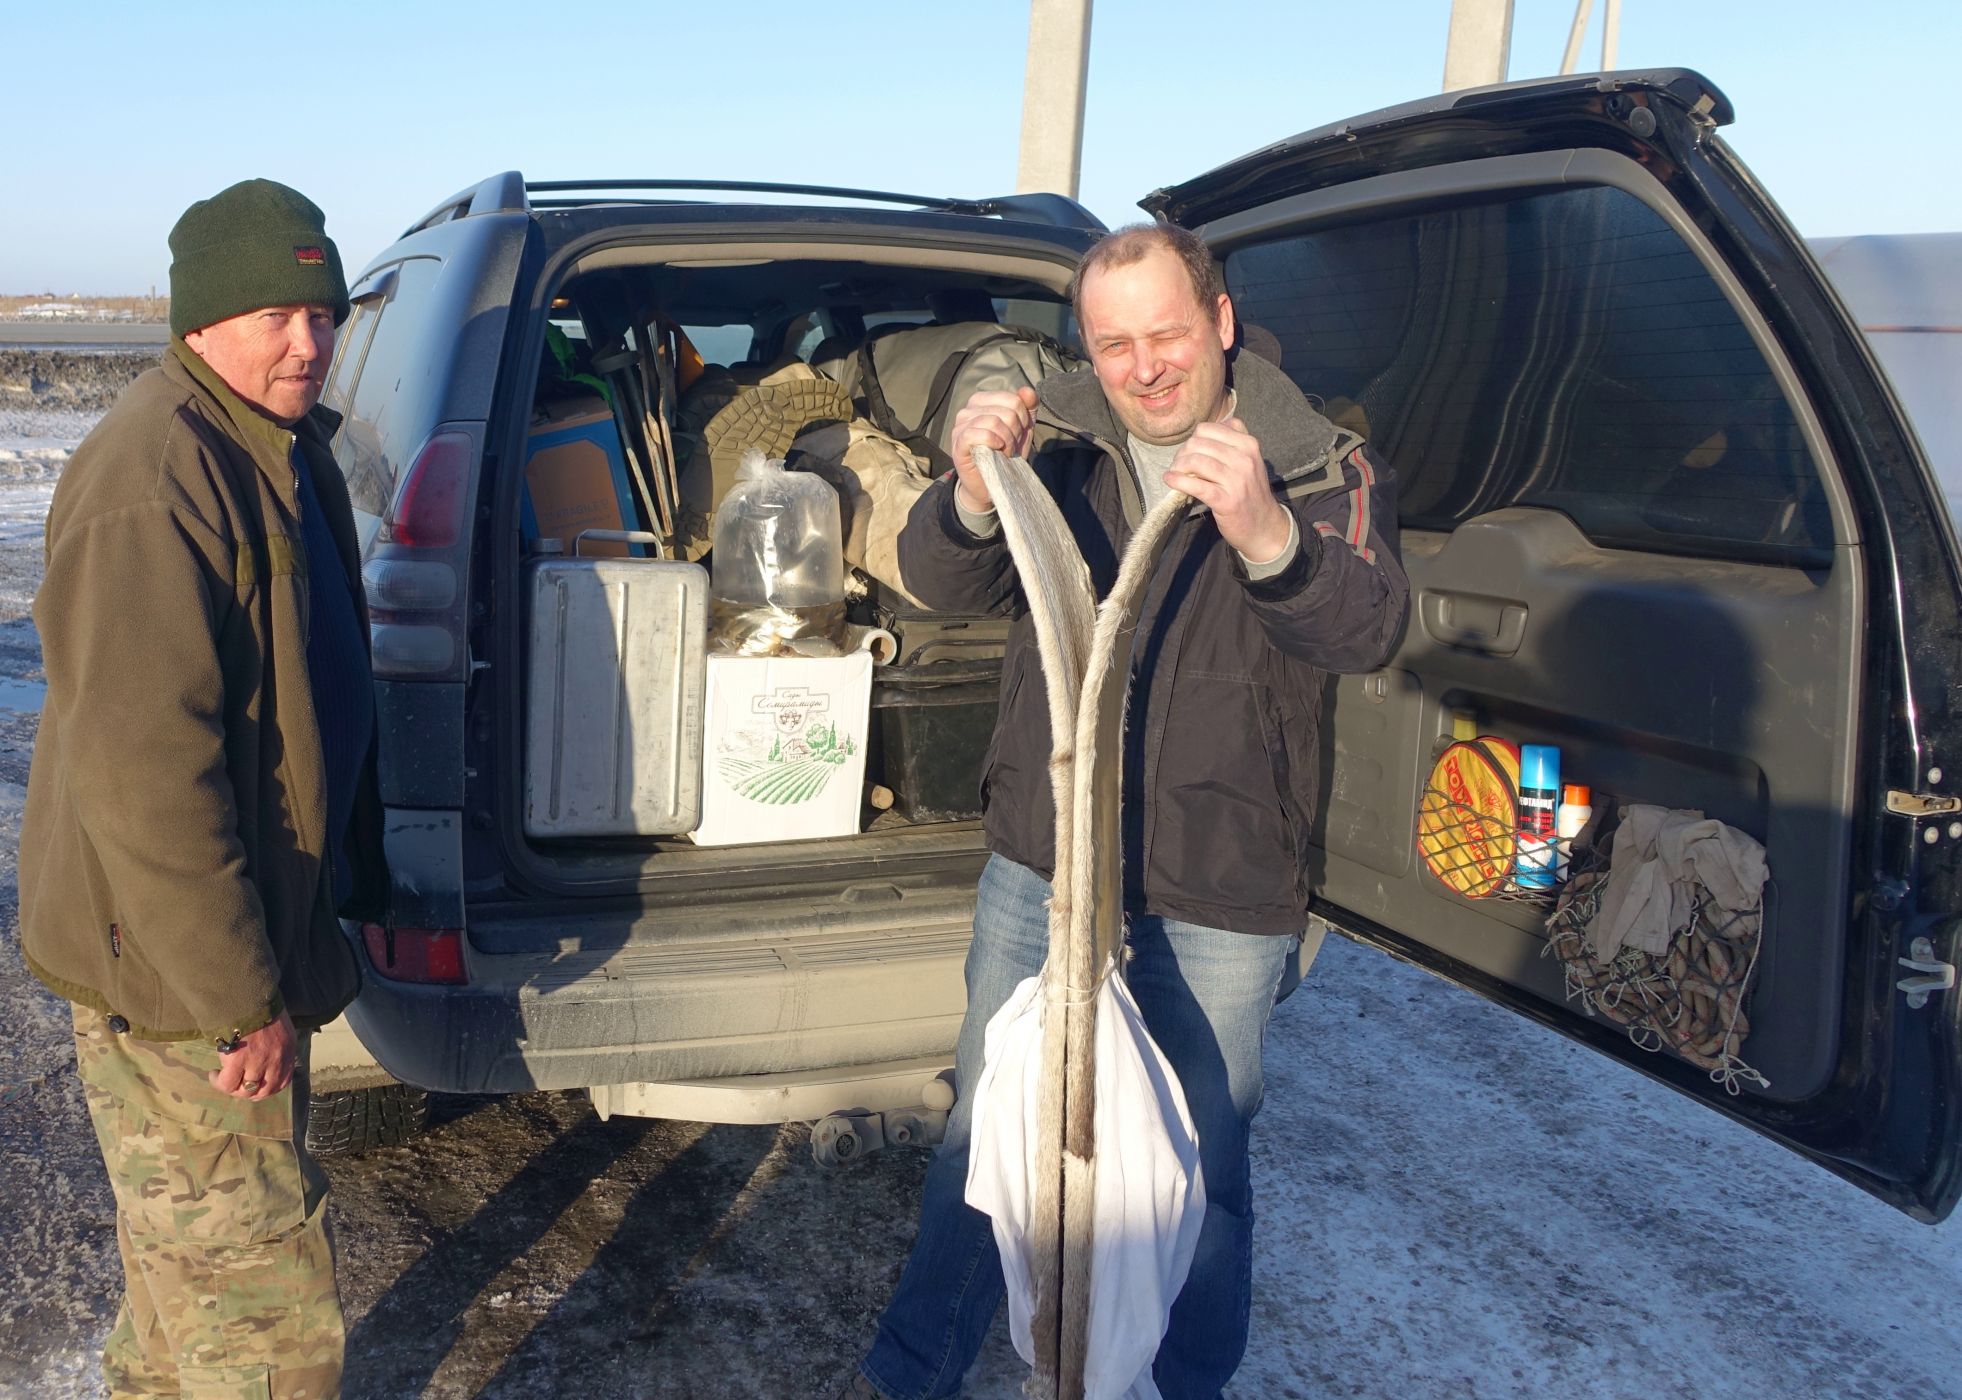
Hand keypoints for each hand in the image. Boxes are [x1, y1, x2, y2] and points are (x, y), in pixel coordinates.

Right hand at [208, 1010, 297, 1101]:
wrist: (248, 997)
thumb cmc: (262, 1009)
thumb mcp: (281, 1028)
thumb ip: (278, 1046)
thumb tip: (267, 1061)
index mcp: (288, 1051)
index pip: (282, 1082)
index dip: (268, 1090)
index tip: (256, 1087)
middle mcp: (275, 1060)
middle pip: (264, 1091)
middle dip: (250, 1095)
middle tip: (238, 1087)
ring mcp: (257, 1062)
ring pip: (245, 1091)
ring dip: (232, 1089)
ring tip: (222, 1079)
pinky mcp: (238, 1061)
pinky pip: (227, 1084)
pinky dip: (219, 1083)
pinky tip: (214, 1074)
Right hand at [948, 386, 1038, 513]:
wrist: (989, 483)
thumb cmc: (1004, 454)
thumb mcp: (1022, 429)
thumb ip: (1027, 407)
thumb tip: (1026, 391)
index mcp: (982, 401)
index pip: (1013, 399)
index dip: (1023, 419)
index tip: (1019, 434)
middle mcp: (968, 409)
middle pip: (1007, 411)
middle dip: (1016, 432)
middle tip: (1011, 447)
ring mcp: (960, 425)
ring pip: (994, 422)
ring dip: (1007, 441)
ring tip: (1005, 452)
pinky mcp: (958, 443)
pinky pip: (979, 433)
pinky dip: (993, 442)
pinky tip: (996, 450)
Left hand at [1162, 418, 1291, 560]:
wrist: (1264, 525)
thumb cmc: (1250, 491)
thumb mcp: (1248, 460)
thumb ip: (1230, 442)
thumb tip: (1199, 434)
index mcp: (1248, 444)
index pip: (1208, 429)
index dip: (1193, 439)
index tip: (1190, 452)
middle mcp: (1244, 459)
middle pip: (1199, 443)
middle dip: (1183, 453)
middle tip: (1179, 465)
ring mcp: (1237, 480)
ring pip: (1196, 461)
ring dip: (1178, 466)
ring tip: (1174, 473)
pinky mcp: (1226, 501)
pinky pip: (1196, 485)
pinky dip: (1178, 481)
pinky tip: (1170, 480)